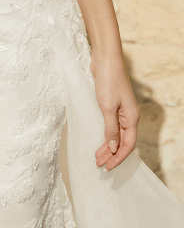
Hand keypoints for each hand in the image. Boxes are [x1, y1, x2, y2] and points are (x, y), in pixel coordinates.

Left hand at [90, 51, 139, 170]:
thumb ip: (110, 129)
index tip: (107, 167)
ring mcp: (121, 112)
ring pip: (116, 135)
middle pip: (122, 142)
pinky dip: (106, 136)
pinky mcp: (113, 106)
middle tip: (98, 165)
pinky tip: (100, 141)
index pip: (127, 145)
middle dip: (111, 155)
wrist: (105, 59)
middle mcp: (129, 117)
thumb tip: (112, 148)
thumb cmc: (108, 81)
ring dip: (107, 147)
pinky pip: (112, 127)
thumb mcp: (107, 107)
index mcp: (131, 118)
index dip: (117, 158)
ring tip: (96, 157)